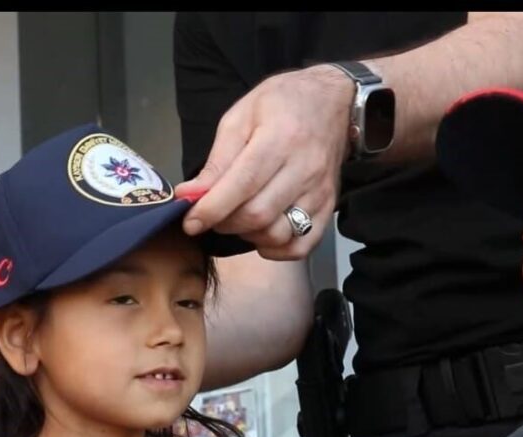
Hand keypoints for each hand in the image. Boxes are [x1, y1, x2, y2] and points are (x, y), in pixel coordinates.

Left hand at [177, 64, 352, 259]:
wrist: (332, 100)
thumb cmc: (282, 103)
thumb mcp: (240, 117)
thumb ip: (217, 160)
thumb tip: (190, 195)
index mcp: (279, 139)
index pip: (242, 185)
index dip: (211, 209)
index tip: (190, 222)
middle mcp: (304, 168)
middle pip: (258, 214)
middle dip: (225, 223)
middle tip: (213, 214)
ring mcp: (320, 190)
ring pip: (278, 233)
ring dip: (249, 235)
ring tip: (239, 217)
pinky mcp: (328, 206)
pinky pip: (302, 245)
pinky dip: (277, 250)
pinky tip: (263, 234)